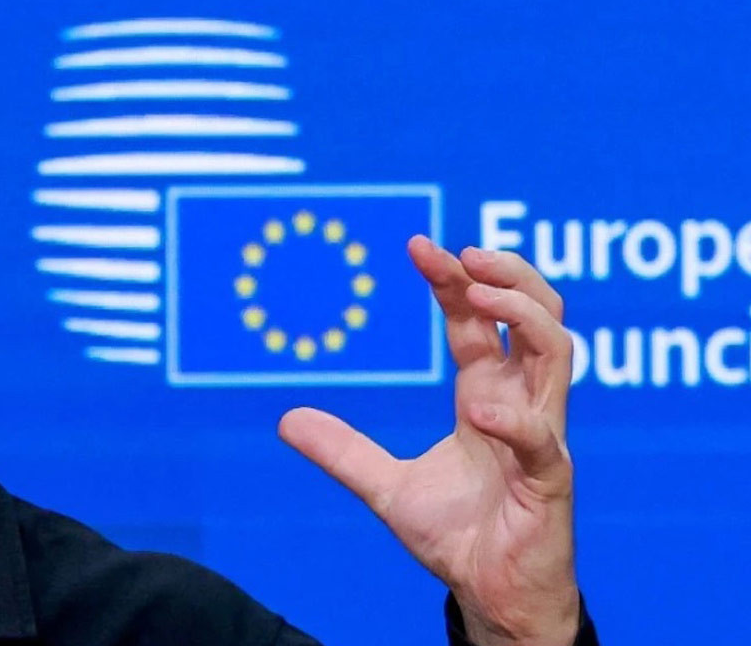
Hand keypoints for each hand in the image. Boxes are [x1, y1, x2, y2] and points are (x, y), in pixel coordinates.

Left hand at [279, 235, 579, 645]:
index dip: (453, 280)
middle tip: (466, 251)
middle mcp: (520, 403)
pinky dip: (516, 420)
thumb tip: (284, 420)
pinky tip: (484, 410)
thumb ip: (342, 451)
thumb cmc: (457, 537)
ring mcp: (542, 435)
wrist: (489, 596)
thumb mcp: (385, 486)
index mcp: (487, 396)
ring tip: (482, 291)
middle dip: (507, 274)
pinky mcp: (551, 478)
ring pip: (558, 352)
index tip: (418, 245)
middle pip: (535, 315)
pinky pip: (542, 438)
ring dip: (526, 313)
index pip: (478, 321)